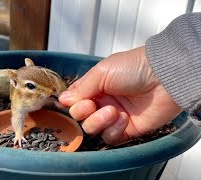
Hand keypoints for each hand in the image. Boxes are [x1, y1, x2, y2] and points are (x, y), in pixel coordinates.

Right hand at [59, 46, 181, 144]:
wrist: (164, 77)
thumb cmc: (133, 68)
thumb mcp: (101, 72)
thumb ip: (81, 88)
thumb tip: (63, 100)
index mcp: (94, 87)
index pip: (73, 100)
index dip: (72, 104)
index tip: (77, 100)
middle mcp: (101, 102)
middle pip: (80, 117)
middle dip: (83, 113)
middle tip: (93, 105)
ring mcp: (113, 116)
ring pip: (92, 129)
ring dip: (98, 121)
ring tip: (113, 111)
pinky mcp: (126, 129)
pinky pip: (110, 137)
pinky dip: (113, 130)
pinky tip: (124, 118)